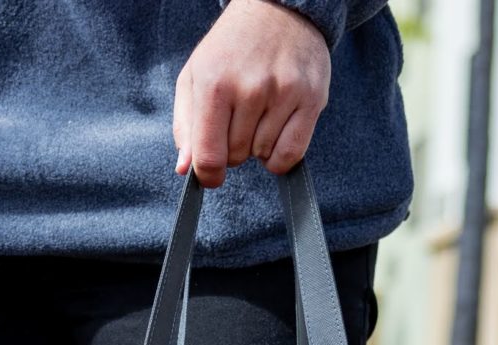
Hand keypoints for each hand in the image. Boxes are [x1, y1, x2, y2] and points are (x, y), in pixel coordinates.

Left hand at [175, 0, 331, 186]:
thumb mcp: (194, 77)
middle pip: (237, 157)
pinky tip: (275, 133)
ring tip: (259, 113)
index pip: (209, 156)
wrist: (279, 9)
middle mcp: (251, 89)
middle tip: (237, 119)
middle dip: (232, 148)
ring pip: (264, 155)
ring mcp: (284, 93)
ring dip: (258, 145)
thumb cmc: (231, 47)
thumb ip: (186, 126)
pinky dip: (281, 155)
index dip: (208, 175)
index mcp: (215, 84)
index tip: (210, 175)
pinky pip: (293, 153)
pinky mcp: (312, 98)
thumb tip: (186, 168)